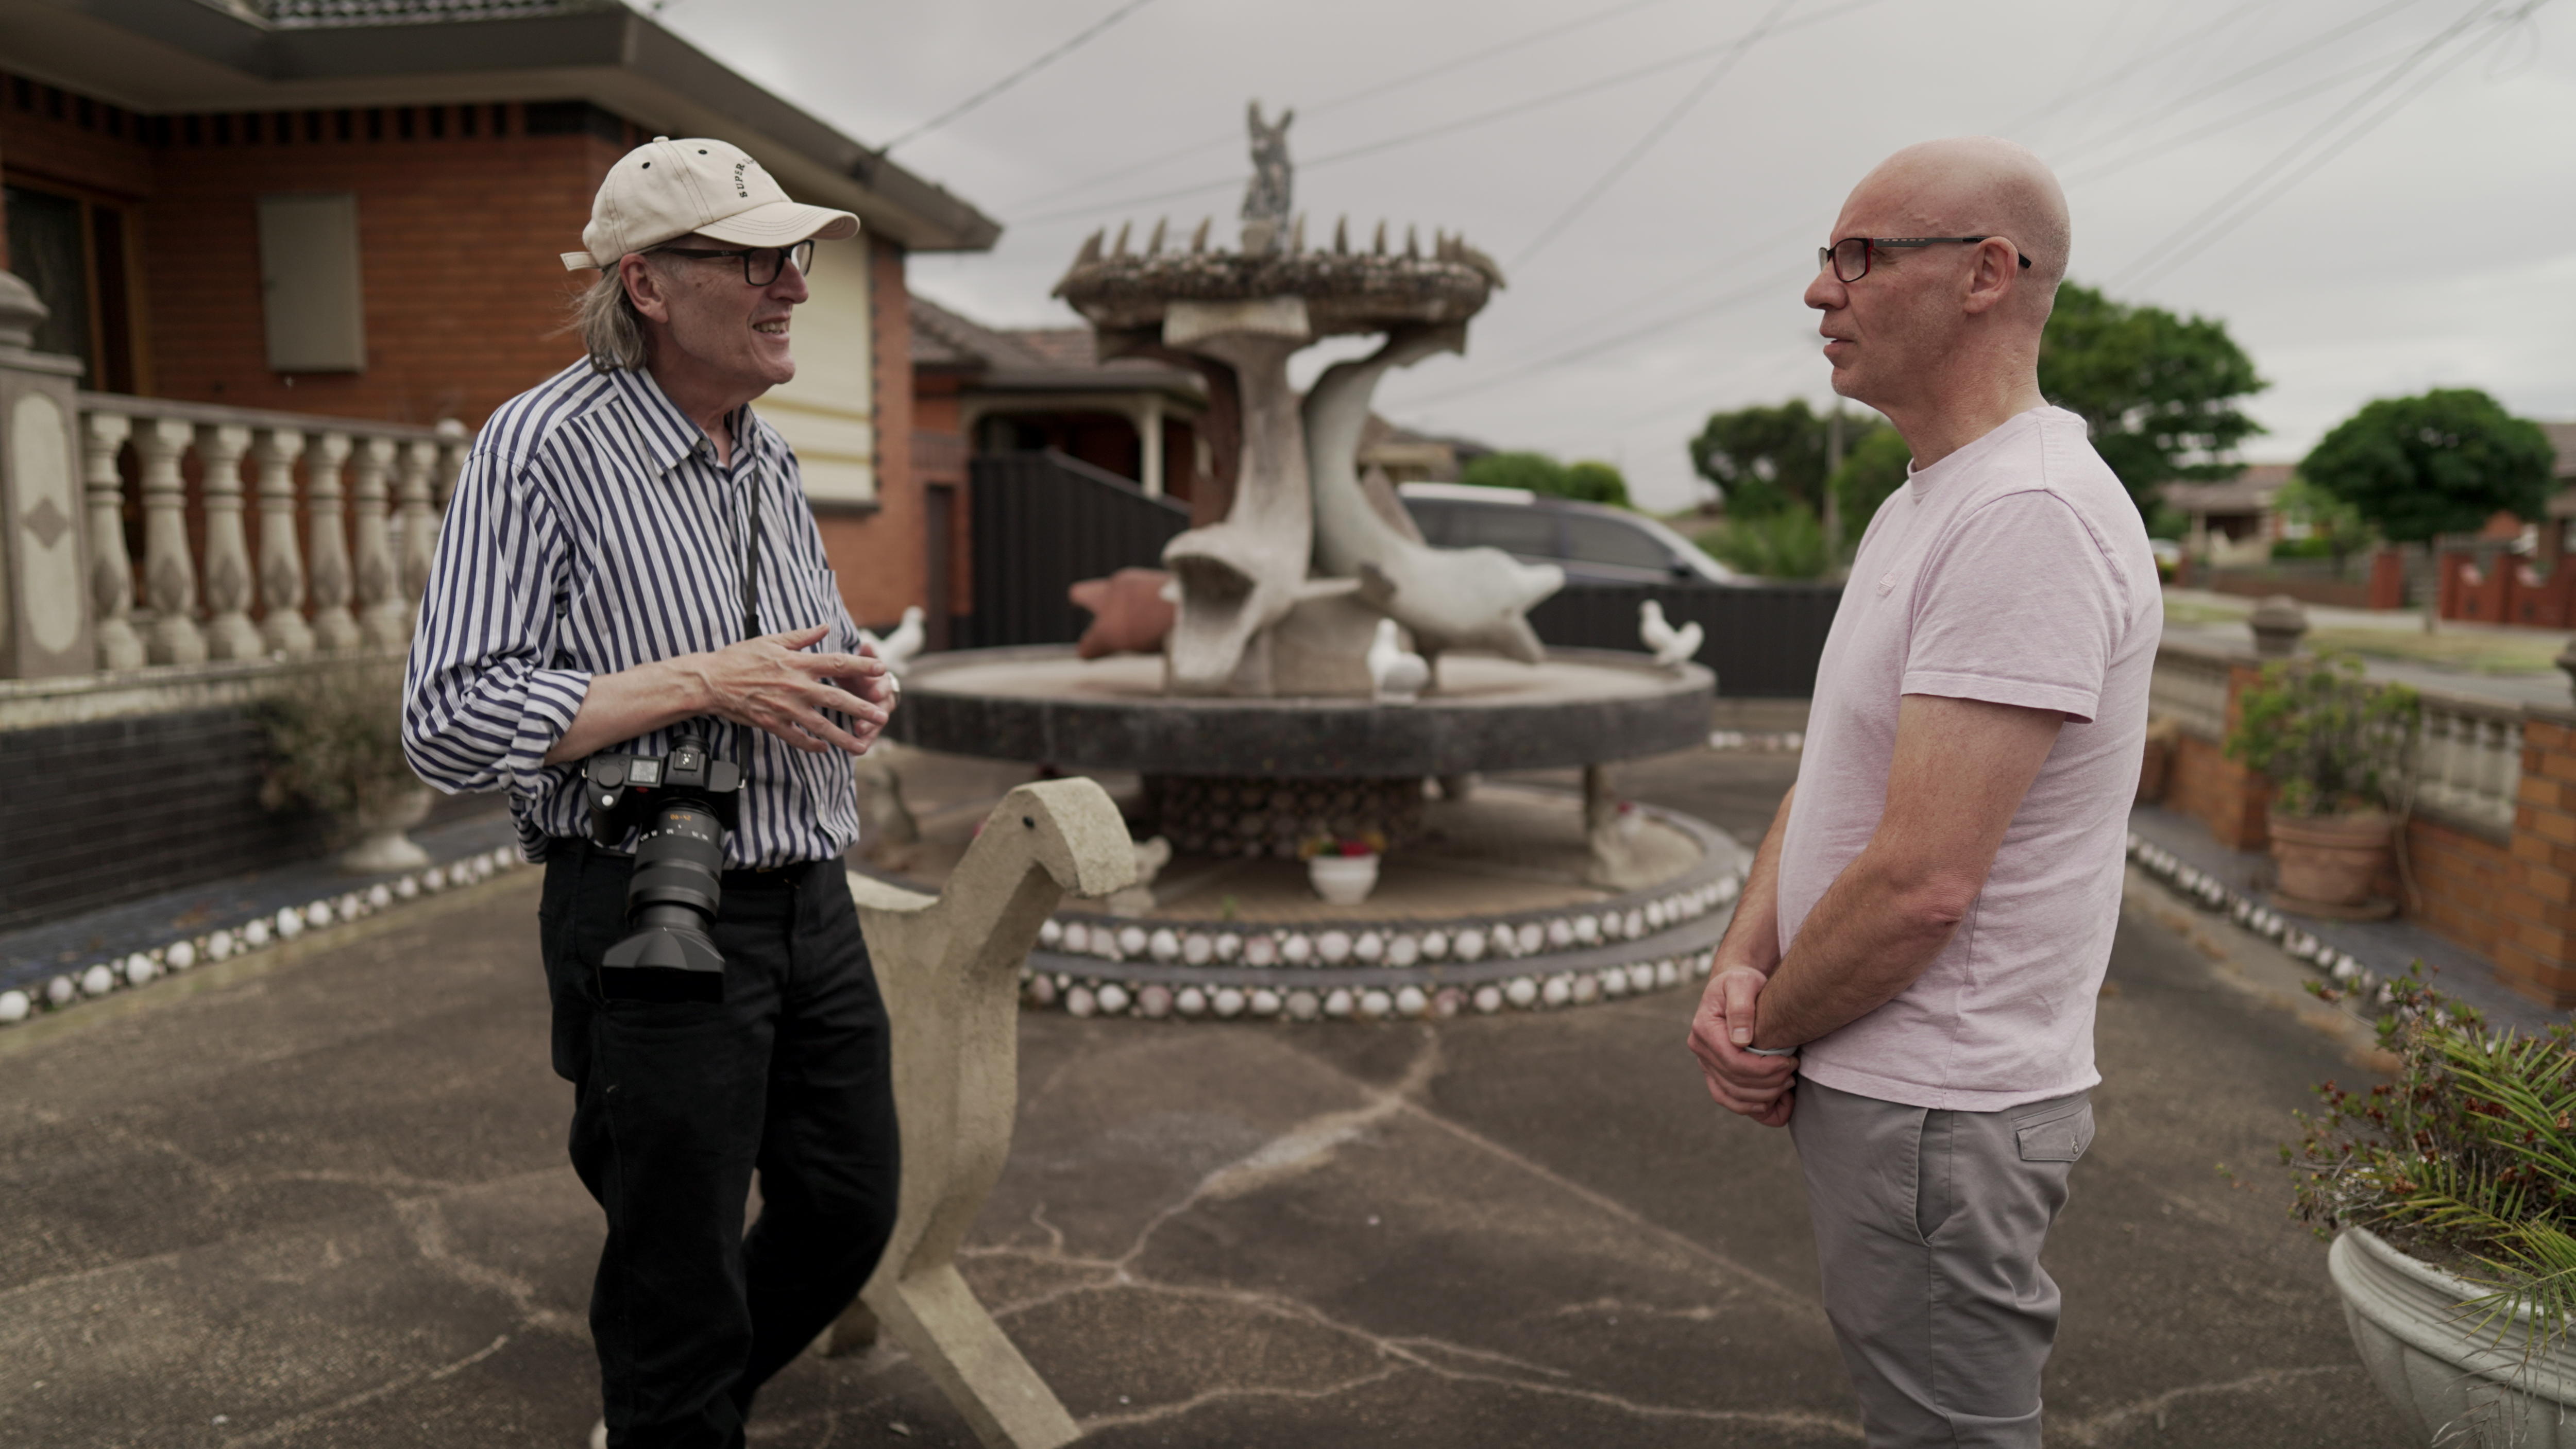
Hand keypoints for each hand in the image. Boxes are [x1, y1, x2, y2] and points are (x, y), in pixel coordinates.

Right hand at [686, 624, 890, 755]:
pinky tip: (825, 748)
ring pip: (821, 725)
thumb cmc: (740, 658)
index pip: (837, 663)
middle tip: (882, 715)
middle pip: (836, 698)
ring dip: (844, 736)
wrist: (712, 681)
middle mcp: (796, 686)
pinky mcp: (773, 724)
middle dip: (862, 707)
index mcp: (798, 663)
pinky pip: (797, 738)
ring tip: (862, 745)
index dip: (861, 666)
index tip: (881, 669)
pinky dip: (812, 744)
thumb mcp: (772, 640)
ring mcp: (785, 708)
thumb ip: (802, 636)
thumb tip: (825, 626)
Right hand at [1687, 965, 1797, 1127]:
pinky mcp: (1714, 1072)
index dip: (1763, 1069)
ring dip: (1762, 1098)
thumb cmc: (1741, 982)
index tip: (1789, 1063)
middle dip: (1768, 1083)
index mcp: (1704, 1029)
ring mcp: (1705, 1063)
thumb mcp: (1743, 983)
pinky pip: (1727, 1098)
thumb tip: (1741, 1039)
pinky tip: (1773, 1104)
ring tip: (1787, 1084)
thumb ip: (1741, 1007)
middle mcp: (1700, 1049)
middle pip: (1734, 1081)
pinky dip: (1750, 1107)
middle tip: (1793, 1072)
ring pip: (1731, 1096)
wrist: (1733, 986)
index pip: (1733, 1061)